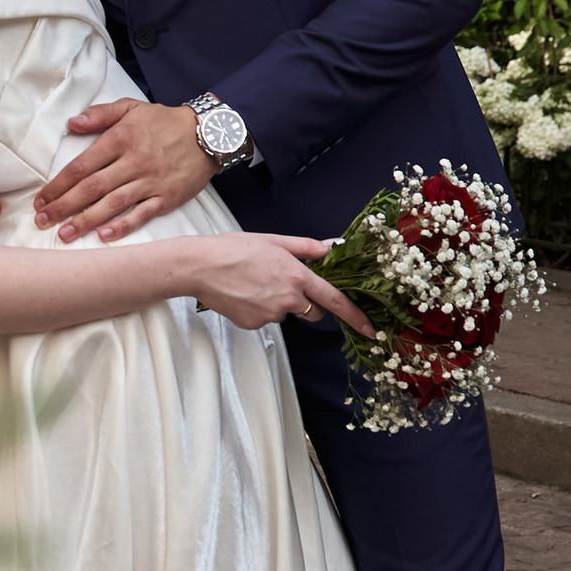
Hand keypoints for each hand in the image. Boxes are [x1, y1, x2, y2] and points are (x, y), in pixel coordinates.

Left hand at [36, 98, 214, 239]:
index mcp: (120, 139)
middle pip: (92, 187)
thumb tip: (72, 122)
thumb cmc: (164, 122)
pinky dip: (123, 226)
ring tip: (64, 234)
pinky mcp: (167, 197)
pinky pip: (142, 214)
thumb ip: (100, 114)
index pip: (82, 166)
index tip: (41, 199)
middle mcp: (133, 161)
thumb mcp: (132, 108)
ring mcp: (151, 181)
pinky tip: (104, 236)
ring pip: (113, 203)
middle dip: (63, 206)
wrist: (209, 134)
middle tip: (42, 221)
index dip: (59, 184)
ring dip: (86, 220)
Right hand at [190, 235, 374, 336]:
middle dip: (308, 302)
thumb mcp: (275, 241)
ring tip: (254, 284)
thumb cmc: (234, 249)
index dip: (356, 316)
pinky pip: (266, 319)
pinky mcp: (254, 325)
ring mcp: (270, 315)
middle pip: (314, 311)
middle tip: (284, 283)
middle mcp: (288, 299)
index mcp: (297, 276)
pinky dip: (260, 309)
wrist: (200, 266)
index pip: (335, 300)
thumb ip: (308, 248)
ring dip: (279, 303)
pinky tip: (244, 294)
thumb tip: (333, 246)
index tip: (370, 329)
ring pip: (287, 314)